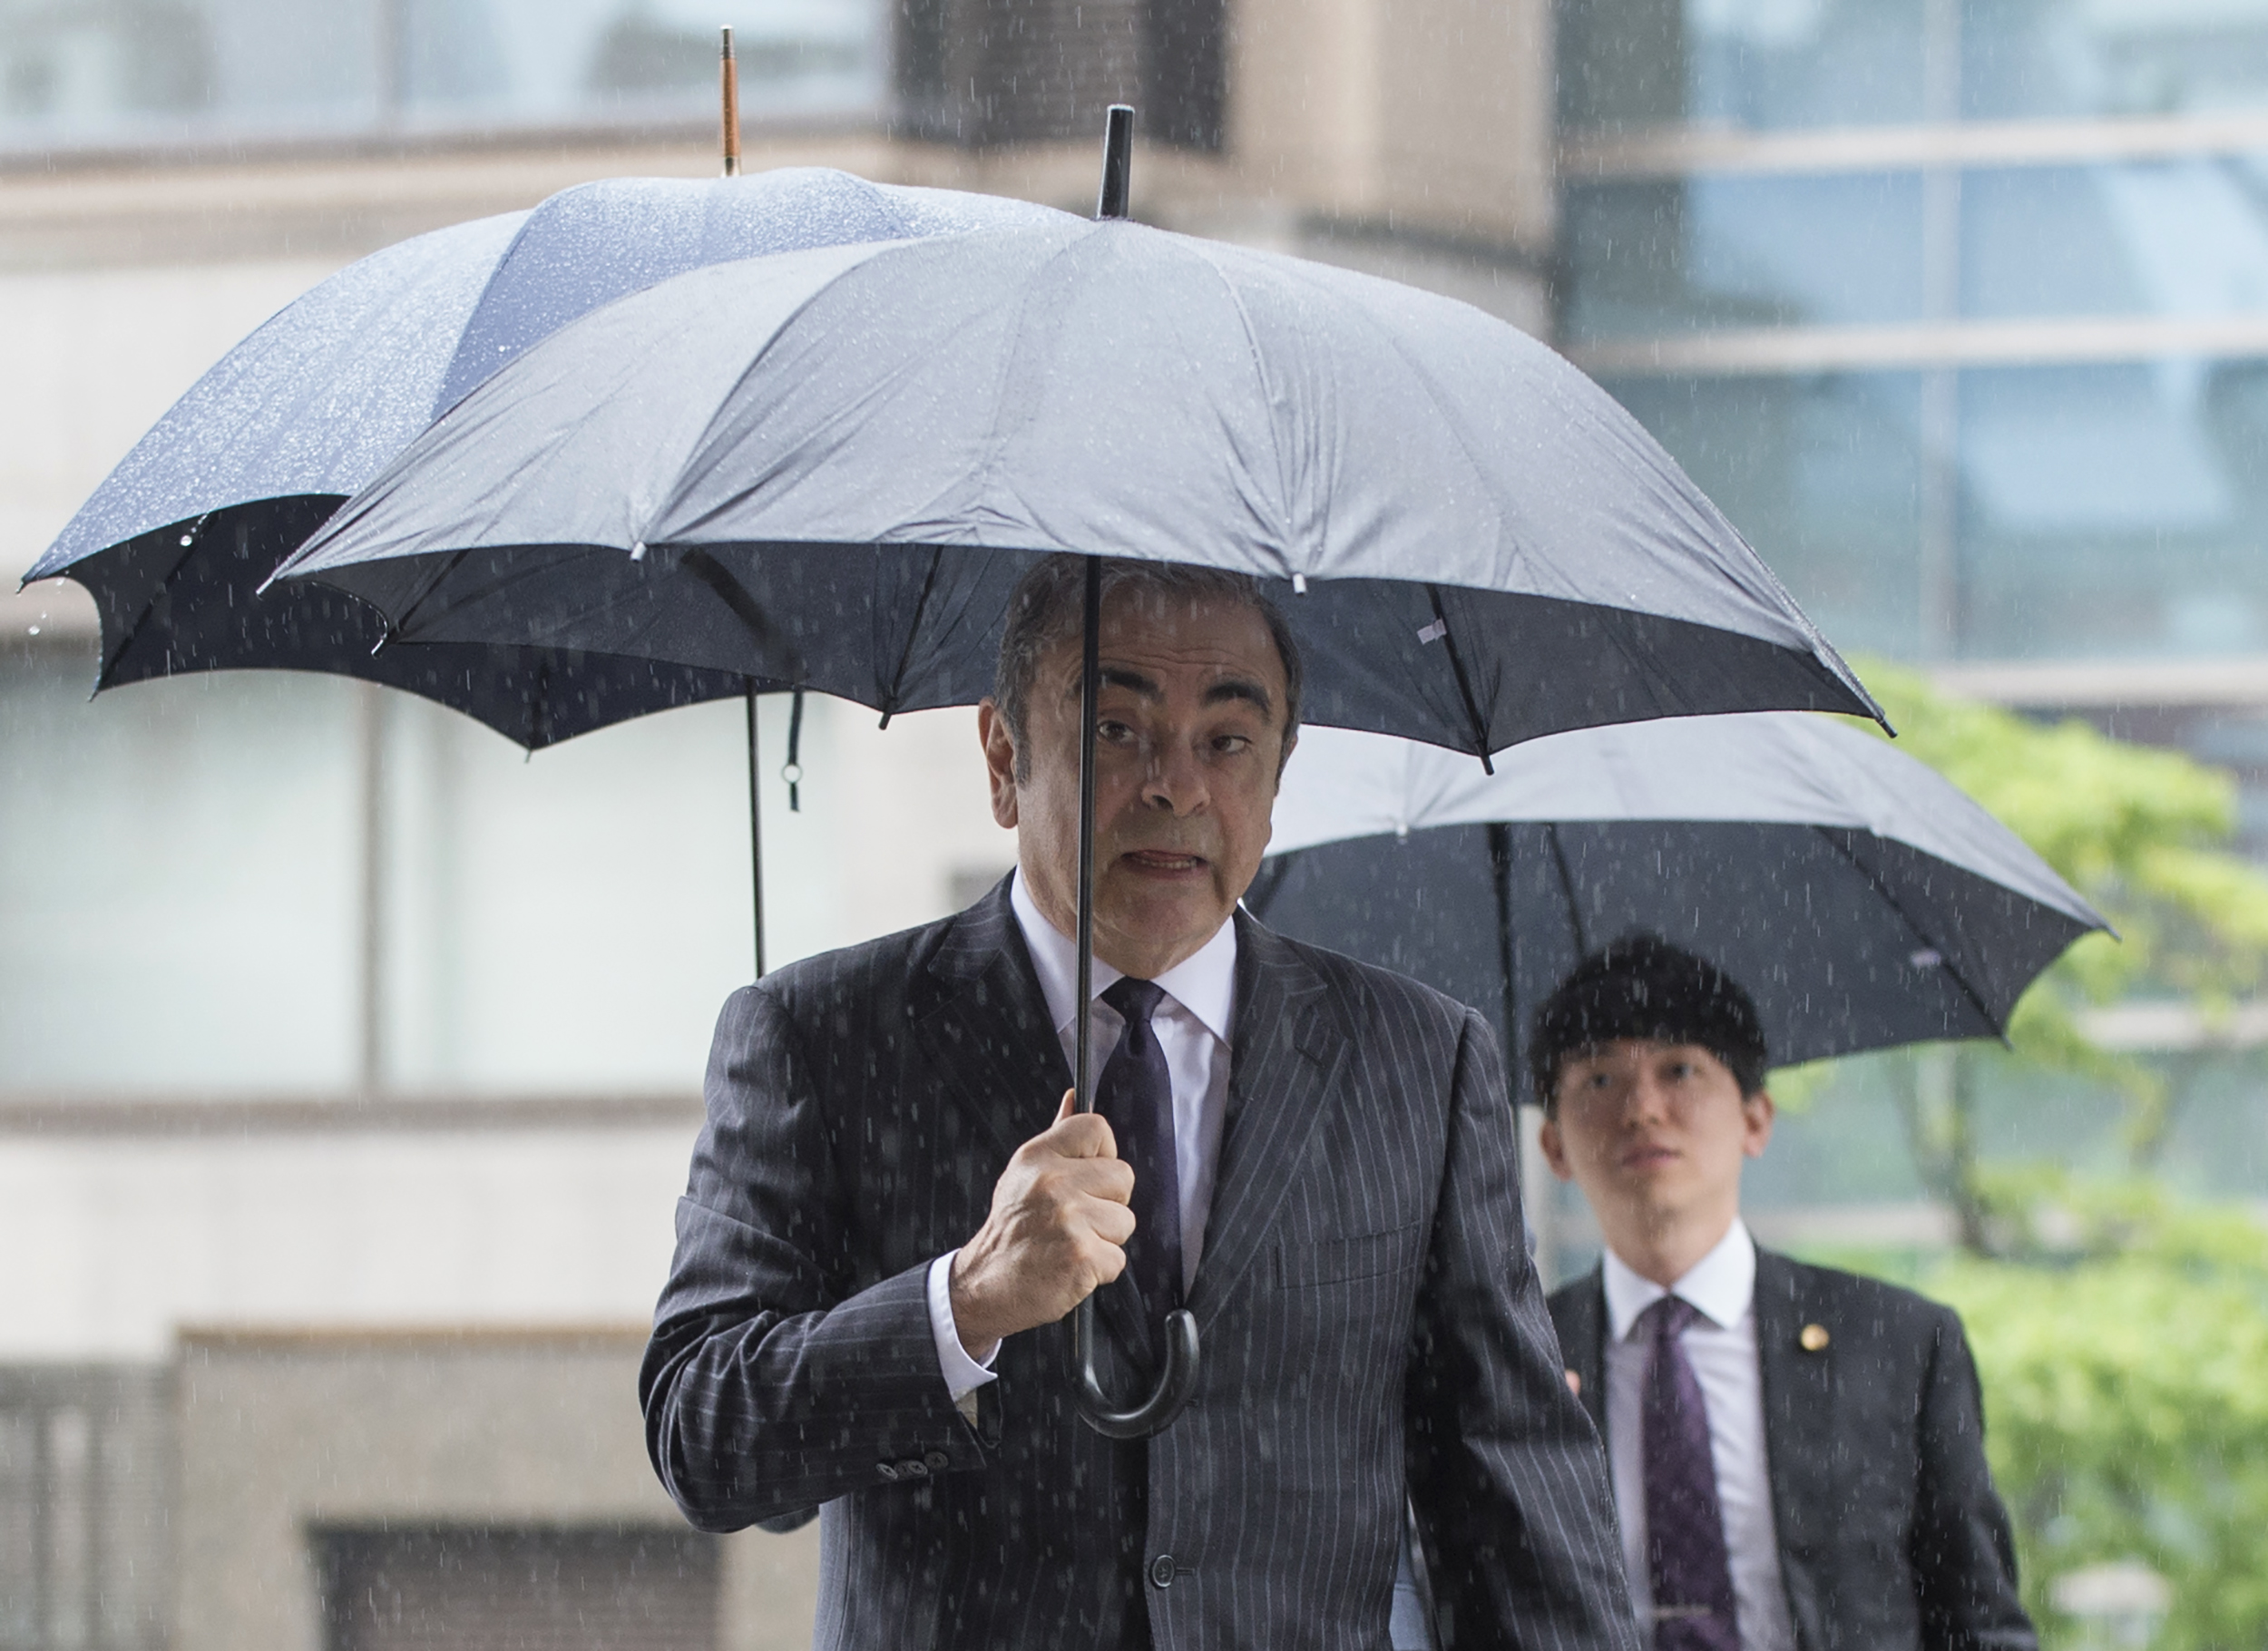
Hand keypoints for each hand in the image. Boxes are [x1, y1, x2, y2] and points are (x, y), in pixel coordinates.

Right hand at [949, 1091, 1135, 1360]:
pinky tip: (1071, 1267)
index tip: (1089, 1177)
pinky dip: (1100, 1270)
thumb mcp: (1024, 1175)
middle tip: (1075, 1220)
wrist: (984, 1286)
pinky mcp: (1081, 1256)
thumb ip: (1057, 1138)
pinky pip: (1118, 1259)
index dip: (1103, 1155)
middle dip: (1108, 1203)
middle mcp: (1053, 1183)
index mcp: (1038, 1157)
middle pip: (1124, 1176)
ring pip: (1125, 1221)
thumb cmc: (1011, 1231)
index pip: (1098, 1128)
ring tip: (1070, 1244)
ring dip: (1105, 1240)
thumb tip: (1075, 1098)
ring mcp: (1068, 1219)